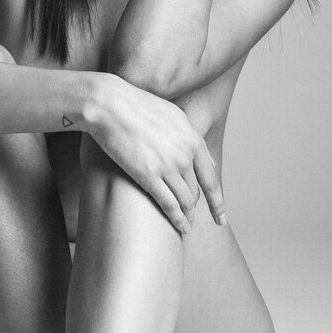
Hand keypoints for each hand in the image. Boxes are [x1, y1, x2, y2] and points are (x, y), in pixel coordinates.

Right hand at [90, 75, 225, 233]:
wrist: (111, 105)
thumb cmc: (138, 106)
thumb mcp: (174, 116)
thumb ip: (190, 137)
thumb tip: (204, 157)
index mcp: (193, 139)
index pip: (211, 177)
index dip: (217, 200)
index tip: (220, 214)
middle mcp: (185, 155)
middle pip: (195, 190)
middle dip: (194, 206)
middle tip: (191, 216)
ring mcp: (167, 166)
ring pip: (185, 200)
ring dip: (187, 216)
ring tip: (186, 225)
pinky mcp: (148, 176)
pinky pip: (169, 204)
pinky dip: (177, 219)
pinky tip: (181, 228)